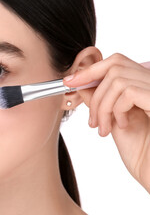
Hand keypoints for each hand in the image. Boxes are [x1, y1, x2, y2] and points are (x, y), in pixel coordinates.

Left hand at [63, 53, 149, 192]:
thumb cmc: (143, 152)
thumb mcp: (115, 120)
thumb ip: (102, 100)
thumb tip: (80, 84)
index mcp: (144, 86)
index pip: (116, 62)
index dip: (91, 70)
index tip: (70, 81)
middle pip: (115, 65)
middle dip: (93, 89)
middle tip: (89, 115)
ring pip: (117, 80)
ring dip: (102, 106)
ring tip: (105, 128)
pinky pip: (127, 92)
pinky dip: (116, 110)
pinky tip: (123, 126)